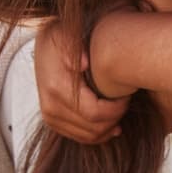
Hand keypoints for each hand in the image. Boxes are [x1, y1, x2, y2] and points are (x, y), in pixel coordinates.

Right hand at [35, 16, 128, 143]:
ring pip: (88, 136)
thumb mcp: (67, 35)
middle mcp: (51, 106)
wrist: (44, 44)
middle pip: (93, 128)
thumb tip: (83, 63)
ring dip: (108, 127)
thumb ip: (75, 48)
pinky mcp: (53, 121)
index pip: (95, 113)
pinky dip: (98, 133)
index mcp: (57, 88)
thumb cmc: (61, 38)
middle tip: (126, 102)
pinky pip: (80, 137)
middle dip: (115, 118)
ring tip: (119, 110)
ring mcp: (50, 116)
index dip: (116, 109)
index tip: (127, 95)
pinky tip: (112, 123)